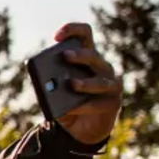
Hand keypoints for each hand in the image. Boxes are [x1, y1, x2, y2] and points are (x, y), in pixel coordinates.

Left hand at [50, 21, 122, 144]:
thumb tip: (45, 82)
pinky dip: (84, 106)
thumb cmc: (66, 102)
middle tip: (65, 56)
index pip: (84, 35)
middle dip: (79, 55)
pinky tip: (72, 108)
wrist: (80, 128)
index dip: (72, 30)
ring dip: (85, 82)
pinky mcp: (113, 103)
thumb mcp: (53, 93)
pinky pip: (99, 103)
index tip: (56, 37)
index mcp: (85, 58)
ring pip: (101, 80)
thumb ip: (49, 85)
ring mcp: (111, 84)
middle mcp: (101, 67)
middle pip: (93, 55)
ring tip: (71, 84)